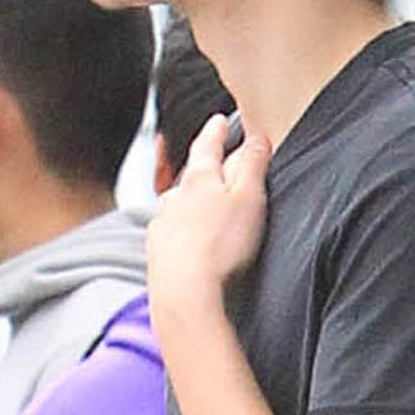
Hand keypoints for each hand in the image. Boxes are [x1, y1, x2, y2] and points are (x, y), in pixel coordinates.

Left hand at [147, 113, 270, 317]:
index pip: (208, 146)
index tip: (220, 121)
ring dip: (186, 204)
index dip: (216, 132)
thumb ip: (253, 166)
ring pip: (175, 207)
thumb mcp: (249, 198)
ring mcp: (163, 228)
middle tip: (211, 165)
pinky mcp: (158, 257)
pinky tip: (185, 245)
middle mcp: (175, 199)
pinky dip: (179, 236)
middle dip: (201, 170)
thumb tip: (257, 138)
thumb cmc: (220, 246)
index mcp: (199, 180)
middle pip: (189, 177)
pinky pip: (169, 237)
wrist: (185, 292)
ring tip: (197, 209)